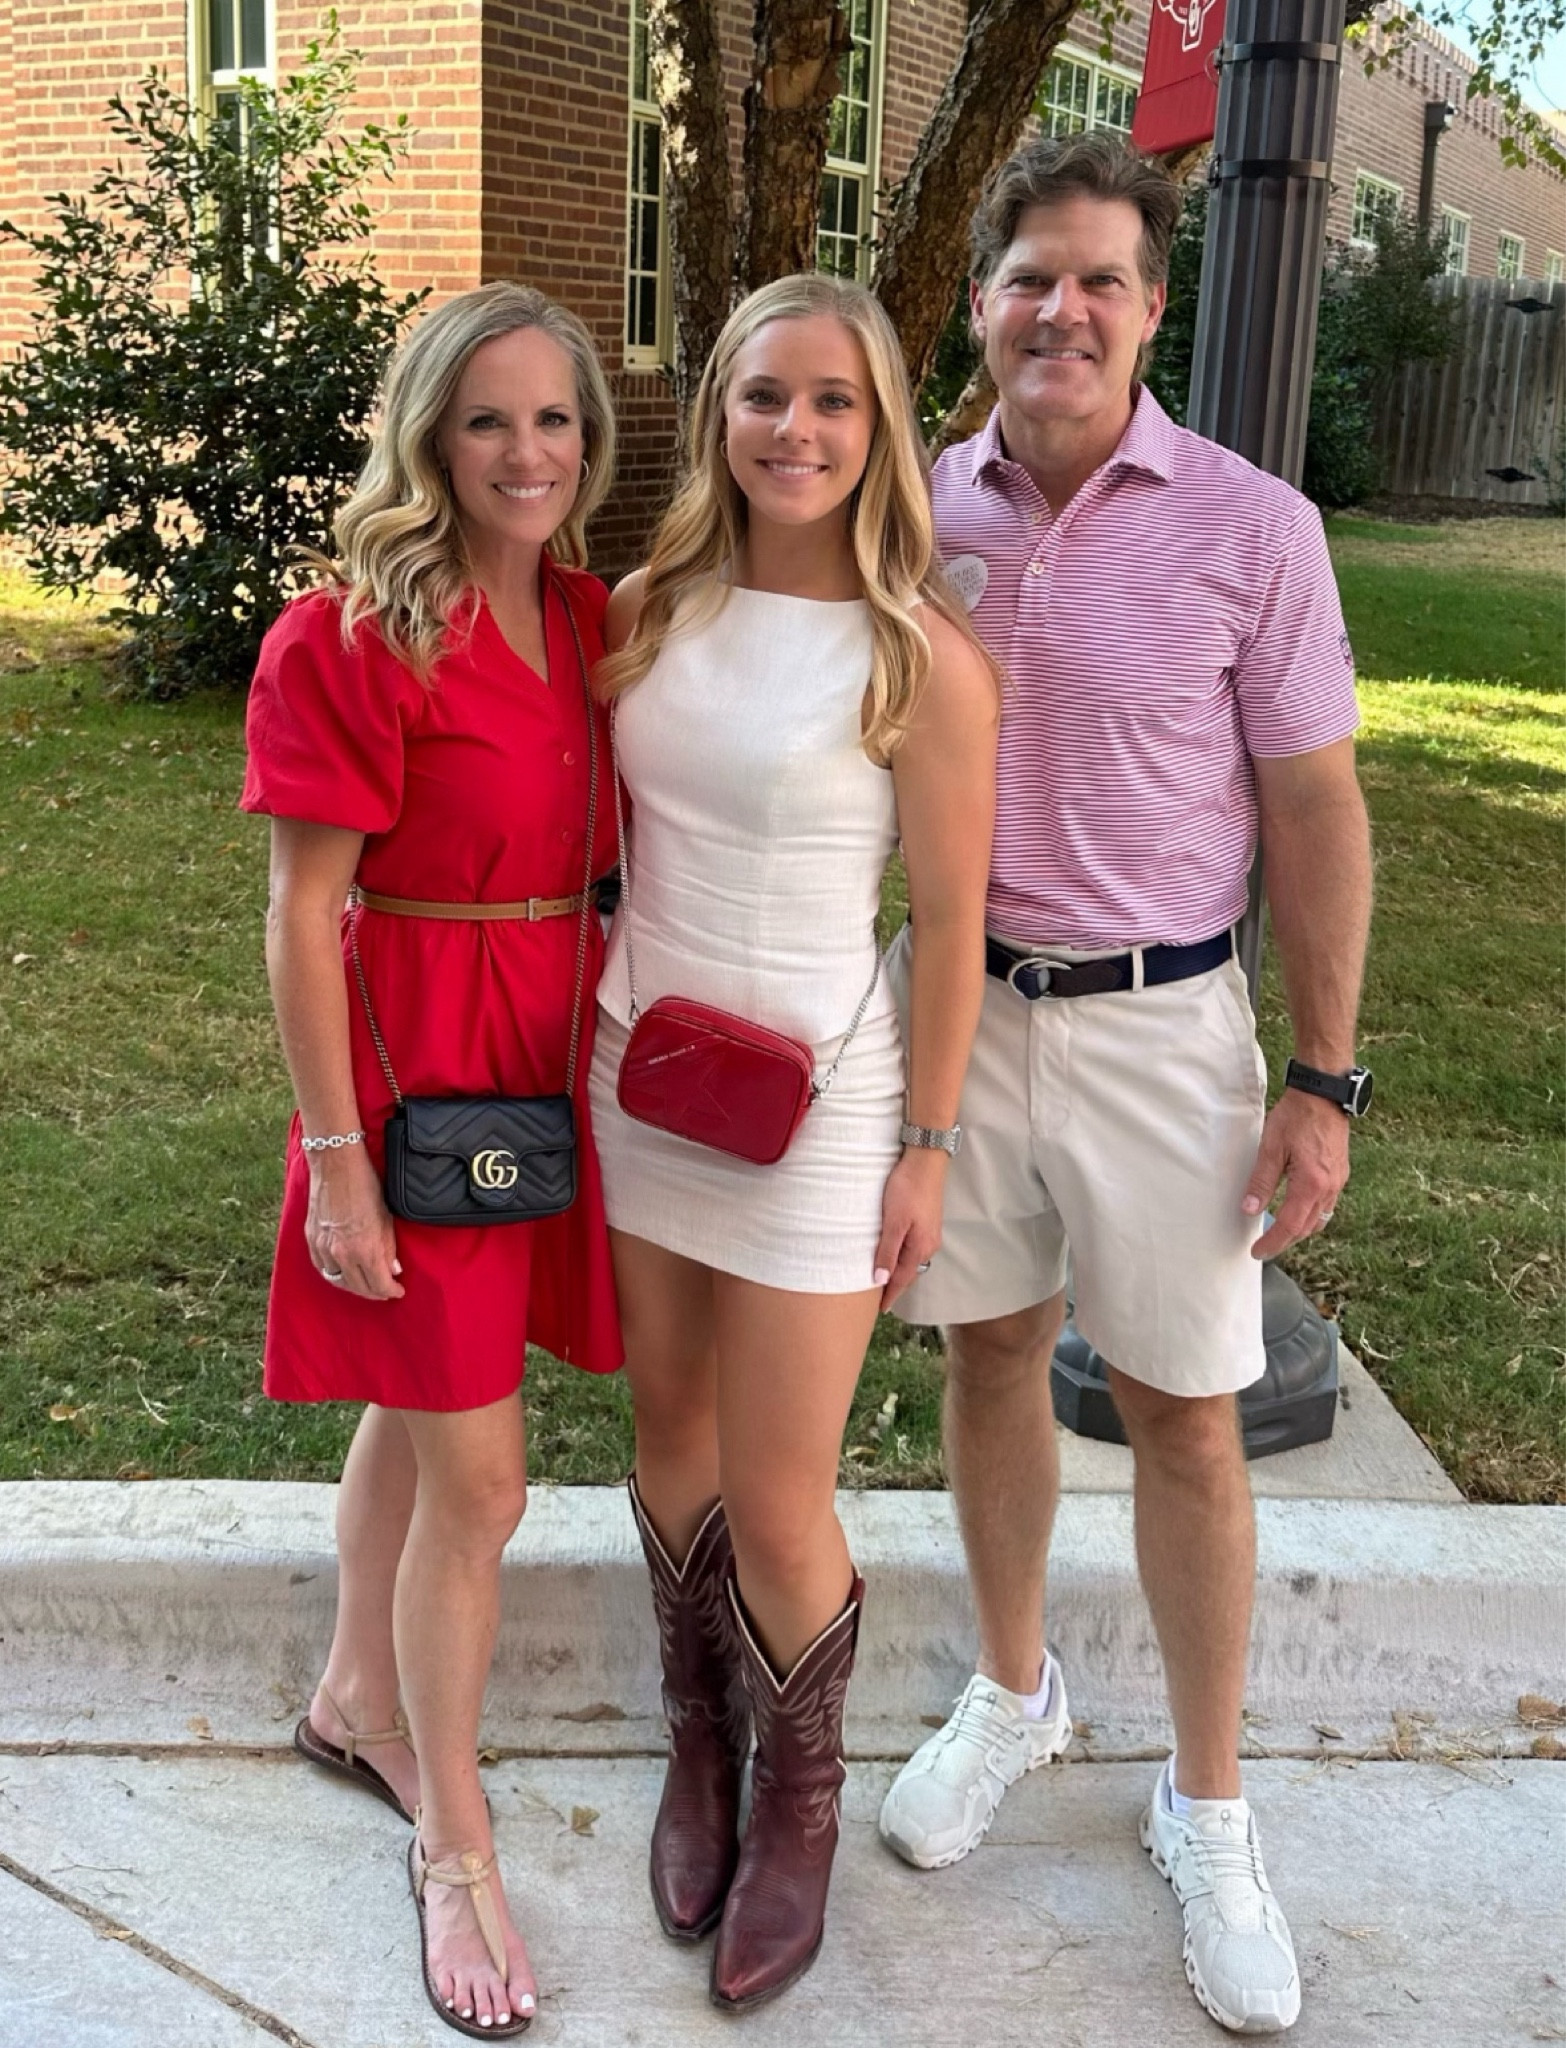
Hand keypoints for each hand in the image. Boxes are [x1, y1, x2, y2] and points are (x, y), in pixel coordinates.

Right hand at [305, 1148, 404, 1299]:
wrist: (336, 1165)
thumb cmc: (366, 1186)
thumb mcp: (386, 1218)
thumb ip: (389, 1248)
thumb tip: (393, 1270)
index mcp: (365, 1249)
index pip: (379, 1285)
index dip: (391, 1291)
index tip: (398, 1290)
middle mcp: (342, 1254)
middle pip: (359, 1288)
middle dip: (374, 1293)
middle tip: (384, 1291)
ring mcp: (324, 1248)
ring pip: (338, 1281)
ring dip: (354, 1287)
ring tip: (366, 1285)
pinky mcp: (312, 1240)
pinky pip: (322, 1268)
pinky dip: (335, 1275)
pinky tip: (343, 1274)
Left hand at [872, 1150, 945, 1310]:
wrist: (925, 1161)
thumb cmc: (908, 1189)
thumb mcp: (893, 1222)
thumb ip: (887, 1252)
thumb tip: (880, 1281)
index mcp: (920, 1248)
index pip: (902, 1279)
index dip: (889, 1295)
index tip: (880, 1310)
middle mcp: (929, 1244)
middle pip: (908, 1272)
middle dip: (894, 1285)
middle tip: (878, 1297)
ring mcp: (930, 1233)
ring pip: (911, 1260)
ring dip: (898, 1270)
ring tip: (883, 1278)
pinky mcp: (927, 1222)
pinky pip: (913, 1247)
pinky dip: (902, 1256)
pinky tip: (893, 1253)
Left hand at [1242, 1087, 1349, 1260]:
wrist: (1324, 1094)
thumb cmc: (1297, 1116)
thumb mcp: (1271, 1147)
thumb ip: (1261, 1180)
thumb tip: (1250, 1208)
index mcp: (1311, 1184)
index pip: (1290, 1225)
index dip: (1273, 1242)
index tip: (1258, 1251)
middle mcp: (1329, 1187)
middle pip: (1307, 1228)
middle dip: (1285, 1241)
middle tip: (1265, 1247)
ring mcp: (1338, 1181)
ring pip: (1320, 1219)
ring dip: (1299, 1230)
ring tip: (1278, 1232)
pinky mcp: (1340, 1173)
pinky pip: (1327, 1205)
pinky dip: (1310, 1215)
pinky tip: (1297, 1209)